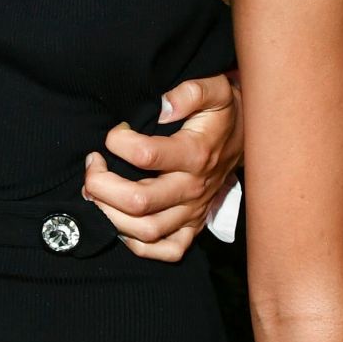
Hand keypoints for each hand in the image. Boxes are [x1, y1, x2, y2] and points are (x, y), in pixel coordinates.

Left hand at [82, 72, 241, 261]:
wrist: (251, 141)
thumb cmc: (222, 115)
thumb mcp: (215, 90)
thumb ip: (190, 93)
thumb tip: (163, 106)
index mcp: (195, 153)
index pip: (145, 155)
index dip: (118, 142)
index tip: (113, 133)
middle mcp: (193, 188)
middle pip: (139, 202)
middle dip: (101, 185)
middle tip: (91, 166)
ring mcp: (193, 212)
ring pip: (146, 231)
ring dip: (110, 215)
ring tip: (95, 192)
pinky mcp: (193, 226)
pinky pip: (167, 250)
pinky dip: (138, 245)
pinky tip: (120, 223)